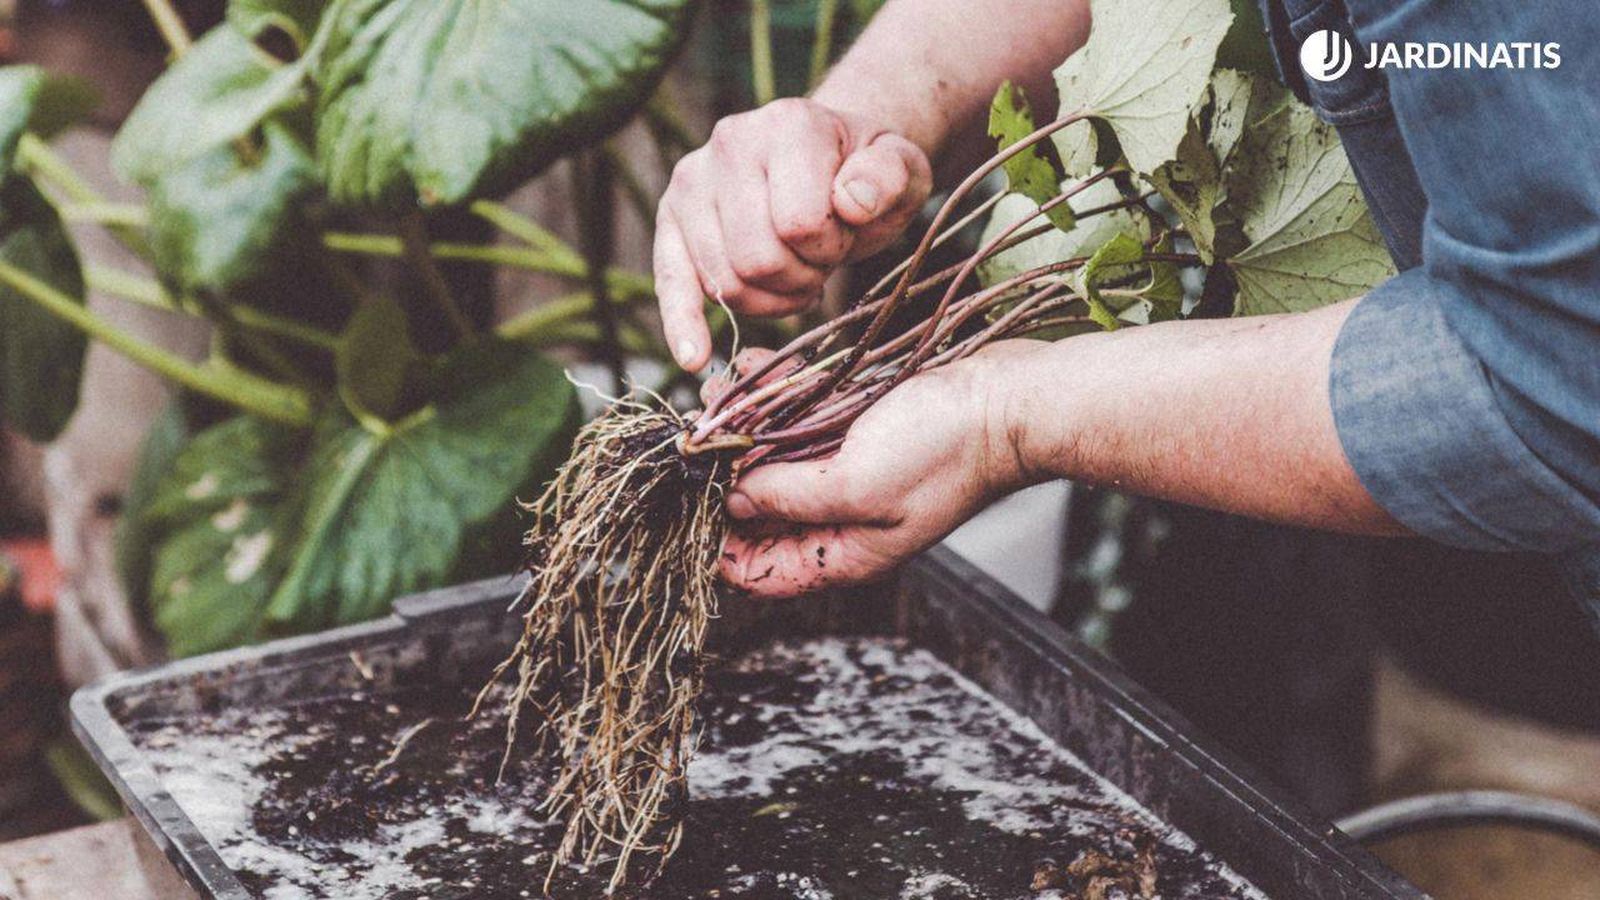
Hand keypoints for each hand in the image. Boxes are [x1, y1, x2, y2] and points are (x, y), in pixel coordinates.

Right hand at [654, 97, 932, 371]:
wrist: (832, 161)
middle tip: (820, 258)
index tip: (844, 231)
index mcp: (789, 124)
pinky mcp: (672, 218)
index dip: (829, 247)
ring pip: (726, 282)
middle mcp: (730, 143)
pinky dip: (681, 322)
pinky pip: (671, 279)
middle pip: (757, 259)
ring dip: (771, 297)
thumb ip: (890, 179)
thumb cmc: (867, 174)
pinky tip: (693, 357)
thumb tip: (852, 200)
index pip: (799, 224)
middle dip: (800, 276)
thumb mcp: (902, 171)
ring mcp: (693, 181)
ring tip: (795, 269)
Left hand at [714, 341, 1044, 596]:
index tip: (684, 499)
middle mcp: (840, 518)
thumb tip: (731, 497)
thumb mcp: (854, 486)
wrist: (1008, 397)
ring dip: (740, 430)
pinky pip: (799, 419)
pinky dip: (770, 398)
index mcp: (842, 552)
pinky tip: (746, 373)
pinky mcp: (858, 428)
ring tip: (714, 398)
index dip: (716, 543)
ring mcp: (848, 471)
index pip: (758, 570)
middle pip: (759, 514)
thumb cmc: (946, 451)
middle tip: (694, 437)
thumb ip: (786, 496)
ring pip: (773, 460)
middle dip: (722, 477)